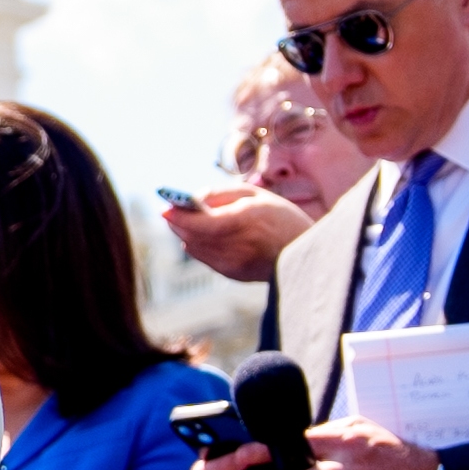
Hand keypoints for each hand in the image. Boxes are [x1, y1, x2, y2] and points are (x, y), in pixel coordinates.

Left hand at [160, 184, 310, 283]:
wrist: (305, 252)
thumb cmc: (280, 217)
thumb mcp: (255, 195)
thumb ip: (221, 195)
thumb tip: (193, 200)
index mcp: (248, 220)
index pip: (204, 223)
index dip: (180, 216)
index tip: (164, 208)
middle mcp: (241, 244)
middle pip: (195, 235)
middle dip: (178, 222)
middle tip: (170, 210)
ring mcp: (236, 263)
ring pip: (195, 247)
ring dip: (186, 233)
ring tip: (184, 220)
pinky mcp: (234, 274)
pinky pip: (205, 258)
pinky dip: (198, 245)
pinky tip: (201, 235)